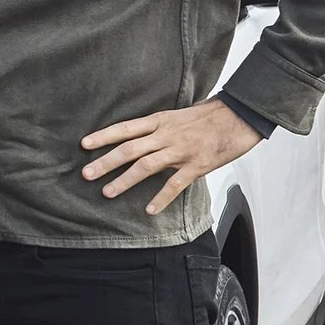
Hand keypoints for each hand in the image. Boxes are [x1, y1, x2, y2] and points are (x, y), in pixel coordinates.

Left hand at [80, 99, 264, 216]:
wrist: (241, 115)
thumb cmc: (210, 115)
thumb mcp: (178, 115)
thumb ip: (159, 127)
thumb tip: (140, 135)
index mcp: (160, 120)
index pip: (125, 128)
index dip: (103, 136)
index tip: (83, 144)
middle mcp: (166, 134)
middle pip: (129, 148)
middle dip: (105, 161)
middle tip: (86, 174)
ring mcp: (181, 150)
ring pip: (146, 166)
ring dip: (125, 180)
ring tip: (107, 192)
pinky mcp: (197, 165)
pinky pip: (175, 184)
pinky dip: (161, 197)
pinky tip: (150, 210)